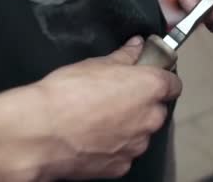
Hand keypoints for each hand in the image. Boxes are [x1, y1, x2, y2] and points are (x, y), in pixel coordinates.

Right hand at [34, 37, 181, 178]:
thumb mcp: (96, 64)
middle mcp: (151, 118)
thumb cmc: (66, 94)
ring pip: (141, 133)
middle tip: (116, 98)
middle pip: (157, 109)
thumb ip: (124, 56)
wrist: (40, 133)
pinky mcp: (121, 166)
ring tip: (99, 120)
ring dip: (129, 127)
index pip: (172, 83)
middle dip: (142, 104)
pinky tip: (92, 138)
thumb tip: (136, 46)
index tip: (148, 76)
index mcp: (150, 87)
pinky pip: (124, 153)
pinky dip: (114, 147)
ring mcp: (137, 145)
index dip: (160, 78)